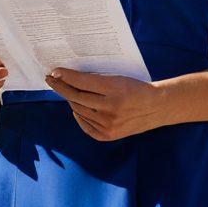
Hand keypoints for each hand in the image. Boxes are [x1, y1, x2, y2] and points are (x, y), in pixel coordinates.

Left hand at [44, 68, 165, 140]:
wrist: (156, 107)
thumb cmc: (137, 87)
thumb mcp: (119, 78)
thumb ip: (97, 80)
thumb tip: (72, 78)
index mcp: (114, 89)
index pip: (82, 82)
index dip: (66, 76)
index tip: (54, 71)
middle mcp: (110, 108)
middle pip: (77, 97)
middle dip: (61, 87)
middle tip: (51, 79)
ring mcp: (108, 124)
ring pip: (79, 110)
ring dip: (70, 99)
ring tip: (64, 90)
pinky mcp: (108, 135)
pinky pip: (85, 125)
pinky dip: (78, 115)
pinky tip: (75, 107)